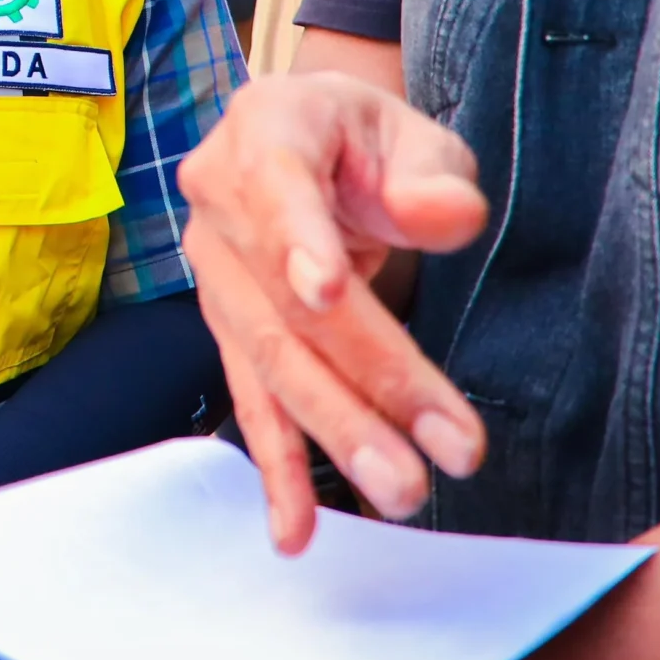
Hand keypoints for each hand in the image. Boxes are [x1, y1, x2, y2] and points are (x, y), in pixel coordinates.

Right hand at [176, 72, 490, 551]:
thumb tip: (444, 215)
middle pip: (283, 304)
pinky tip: (296, 528)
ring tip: (398, 491)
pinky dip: (277, 466)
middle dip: (359, 385)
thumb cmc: (369, 138)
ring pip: (269, 362)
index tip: (329, 293)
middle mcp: (219, 203)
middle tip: (428, 458)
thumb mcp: (414, 133)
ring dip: (332, 433)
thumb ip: (430, 174)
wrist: (313, 141)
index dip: (298, 240)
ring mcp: (215, 272)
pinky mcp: (228, 328)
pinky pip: (252, 398)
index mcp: (265, 130)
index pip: (276, 186)